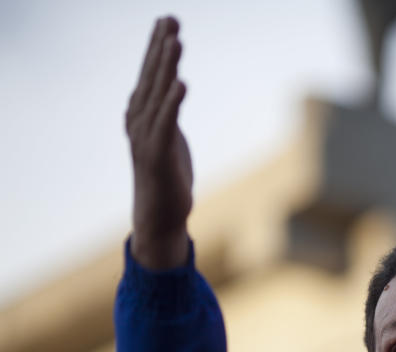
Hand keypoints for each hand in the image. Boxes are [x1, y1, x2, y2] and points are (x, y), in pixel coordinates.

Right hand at [125, 16, 192, 268]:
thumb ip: (168, 112)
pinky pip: (167, 122)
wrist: (160, 215)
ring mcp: (146, 136)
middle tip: (170, 19)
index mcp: (142, 114)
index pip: (150, 73)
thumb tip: (172, 89)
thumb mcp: (168, 136)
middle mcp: (139, 120)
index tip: (167, 21)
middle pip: (152, 76)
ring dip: (167, 66)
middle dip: (161, 46)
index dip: (158, 47)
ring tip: (176, 40)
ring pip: (158, 94)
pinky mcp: (157, 154)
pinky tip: (182, 83)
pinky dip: (173, 102)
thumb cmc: (166, 177)